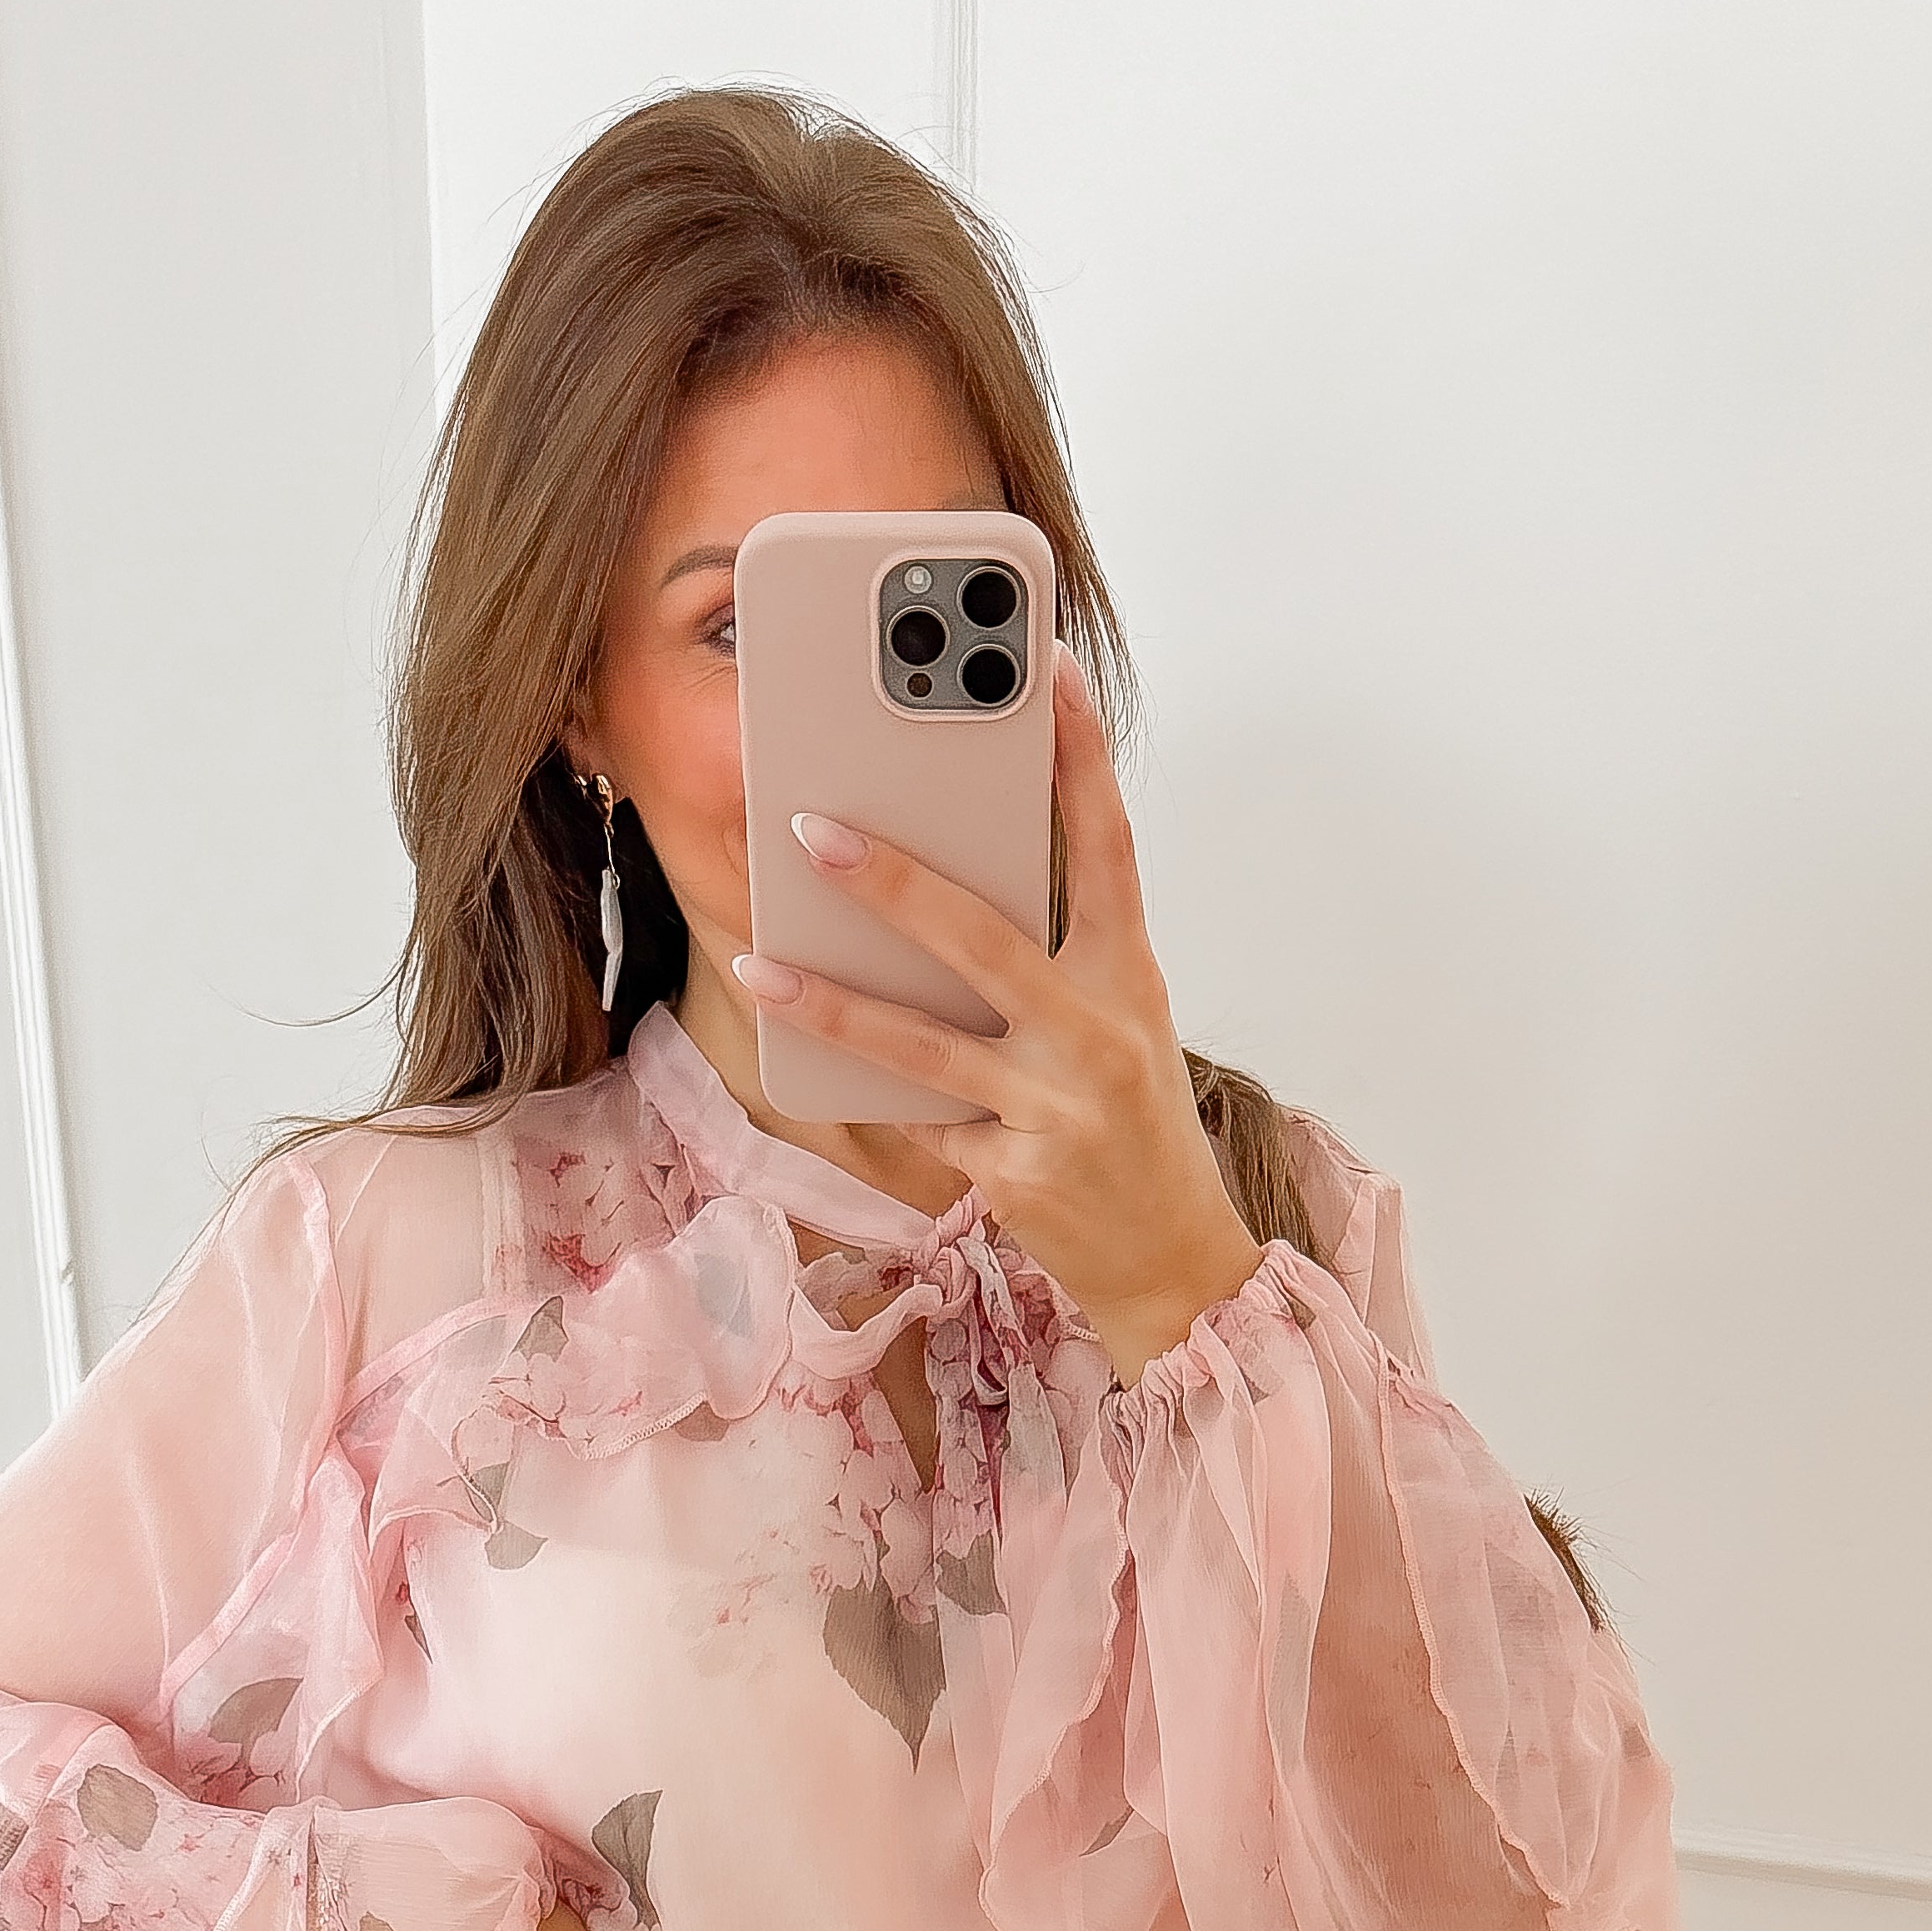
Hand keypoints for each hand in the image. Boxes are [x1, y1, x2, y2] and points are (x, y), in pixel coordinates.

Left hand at [728, 649, 1268, 1381]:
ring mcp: (1053, 1110)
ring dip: (833, 1004)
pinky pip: (918, 1123)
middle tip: (813, 829)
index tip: (1044, 671)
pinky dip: (864, 1095)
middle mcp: (1097, 1036)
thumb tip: (940, 889)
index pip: (1108, 847)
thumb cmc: (1132, 1124)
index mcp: (1131, 978)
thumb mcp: (1119, 1024)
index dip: (1078, 756)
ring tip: (760, 967)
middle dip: (894, 882)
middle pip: (985, 939)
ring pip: (923, 1047)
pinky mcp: (1013, 1175)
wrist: (1172, 1259)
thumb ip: (1052, 956)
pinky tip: (806, 1065)